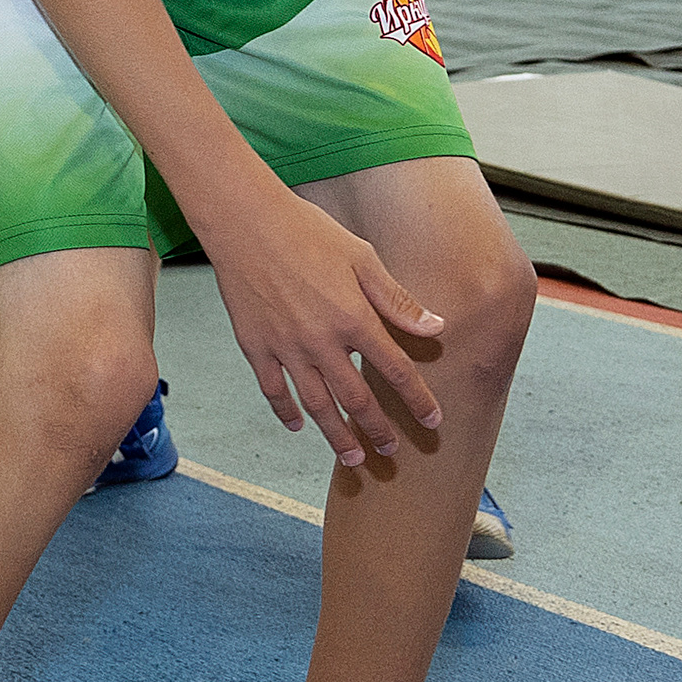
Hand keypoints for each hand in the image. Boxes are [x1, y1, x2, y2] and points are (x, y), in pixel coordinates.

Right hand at [206, 187, 445, 467]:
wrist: (246, 221)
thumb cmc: (309, 231)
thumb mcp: (362, 257)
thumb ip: (397, 299)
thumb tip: (436, 327)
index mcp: (354, 318)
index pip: (396, 370)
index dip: (418, 399)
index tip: (433, 422)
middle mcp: (321, 342)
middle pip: (357, 399)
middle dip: (378, 430)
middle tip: (391, 452)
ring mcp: (286, 348)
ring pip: (316, 405)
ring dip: (337, 436)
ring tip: (353, 459)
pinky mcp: (254, 346)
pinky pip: (273, 390)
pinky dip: (286, 413)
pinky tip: (298, 427)